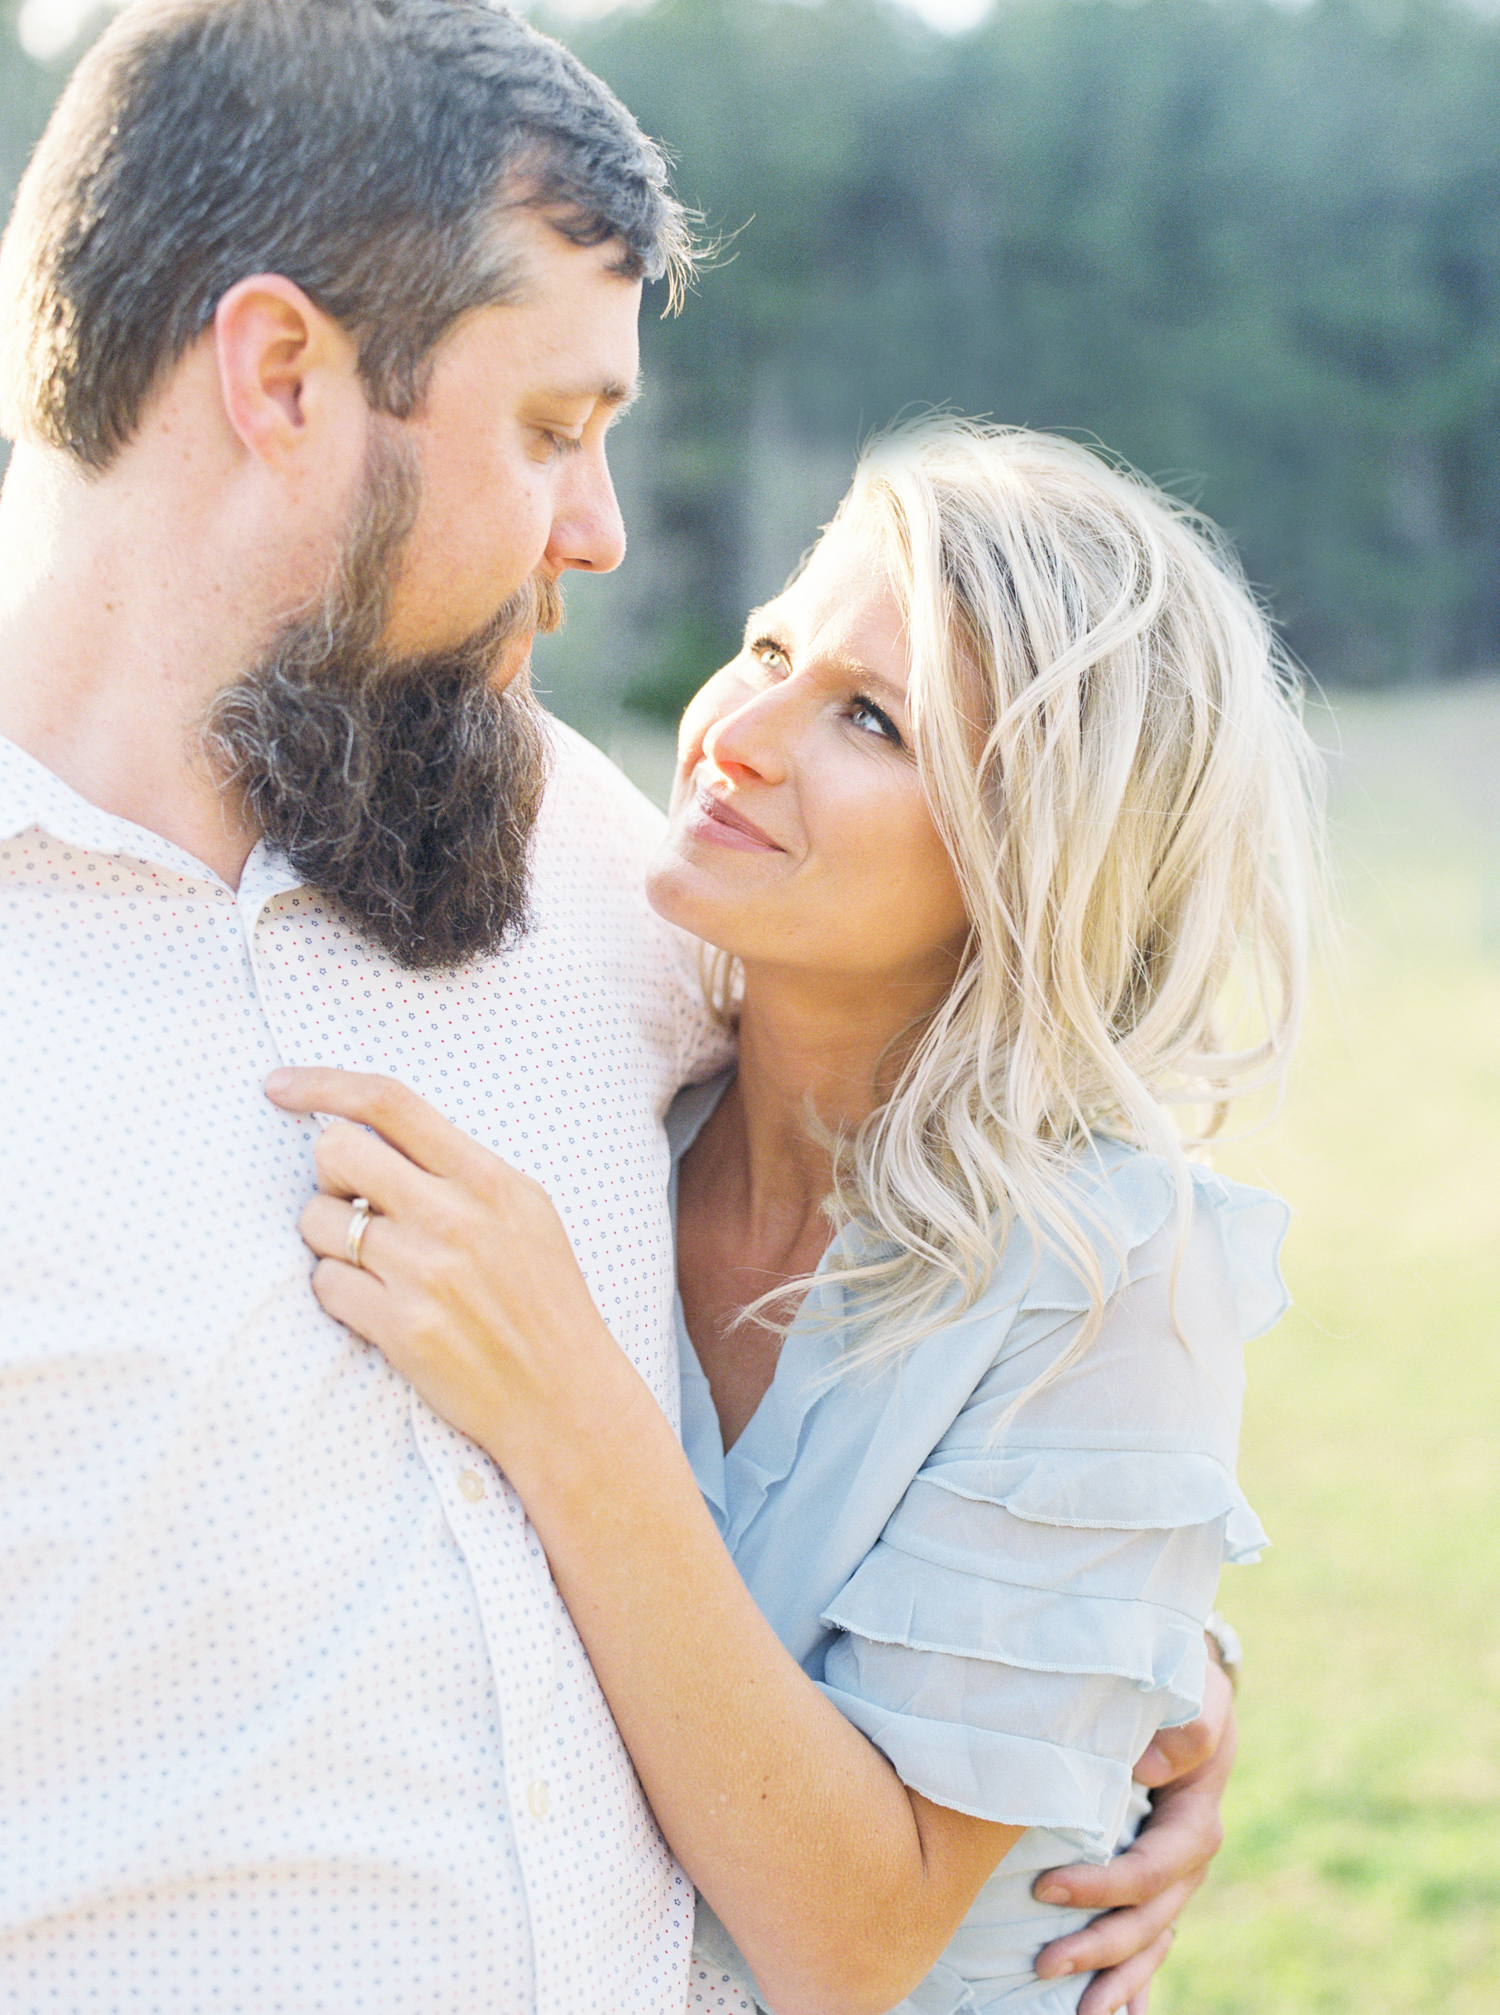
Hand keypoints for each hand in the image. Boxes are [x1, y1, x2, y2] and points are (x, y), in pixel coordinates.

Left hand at [264, 1066, 622, 1467]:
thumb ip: (459, 1169)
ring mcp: (426, 1273)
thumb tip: (374, 1133)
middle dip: (327, 1175)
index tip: (278, 1086)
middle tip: (350, 1203)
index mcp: (488, 1178)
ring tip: (375, 1265)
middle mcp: (454, 1217)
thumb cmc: (543, 1299)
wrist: (566, 1396)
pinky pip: (324, 1284)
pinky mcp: (402, 1328)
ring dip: (330, 1241)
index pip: (389, 1102)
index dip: (323, 1084)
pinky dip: (338, 1292)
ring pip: (319, 1222)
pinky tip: (377, 1305)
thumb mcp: (525, 1211)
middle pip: (337, 1151)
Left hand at [1030, 1657, 1236, 2014]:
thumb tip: (1148, 1767)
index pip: (1152, 1869)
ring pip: (1151, 1940)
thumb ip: (1186, 1727)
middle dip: (1100, 1949)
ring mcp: (1172, 1876)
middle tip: (1044, 1965)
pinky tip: (1117, 2013)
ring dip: (1116, 1977)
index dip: (1104, 1886)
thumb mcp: (1195, 1692)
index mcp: (1196, 1820)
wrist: (1184, 1689)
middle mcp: (1187, 1859)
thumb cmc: (1180, 1686)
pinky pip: (1146, 1937)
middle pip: (1150, 1919)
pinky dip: (1134, 1978)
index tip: (1046, 1888)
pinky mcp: (1152, 1879)